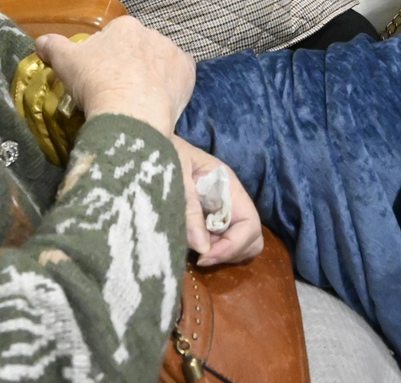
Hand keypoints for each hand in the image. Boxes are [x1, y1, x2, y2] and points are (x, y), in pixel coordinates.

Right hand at [35, 15, 194, 134]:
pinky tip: (158, 101)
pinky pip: (178, 76)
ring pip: (159, 61)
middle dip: (129, 63)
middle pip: (137, 48)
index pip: (112, 37)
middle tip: (117, 89)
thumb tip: (40, 41)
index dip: (103, 57)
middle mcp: (152, 33)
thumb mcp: (66, 62)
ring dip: (151, 74)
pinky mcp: (189, 73)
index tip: (97, 76)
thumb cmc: (95, 82)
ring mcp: (173, 53)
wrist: (130, 113)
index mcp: (124, 26)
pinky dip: (170, 85)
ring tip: (138, 99)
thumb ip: (52, 46)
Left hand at [172, 136, 263, 266]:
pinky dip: (212, 249)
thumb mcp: (176, 176)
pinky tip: (190, 245)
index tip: (205, 255)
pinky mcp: (208, 217)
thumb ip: (190, 209)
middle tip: (201, 257)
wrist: (148, 143)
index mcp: (228, 186)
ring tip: (194, 250)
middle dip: (231, 252)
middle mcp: (231, 200)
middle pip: (252, 238)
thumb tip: (203, 248)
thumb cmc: (163, 153)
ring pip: (240, 243)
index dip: (233, 245)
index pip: (249, 223)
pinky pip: (221, 241)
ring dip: (222, 252)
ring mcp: (221, 210)